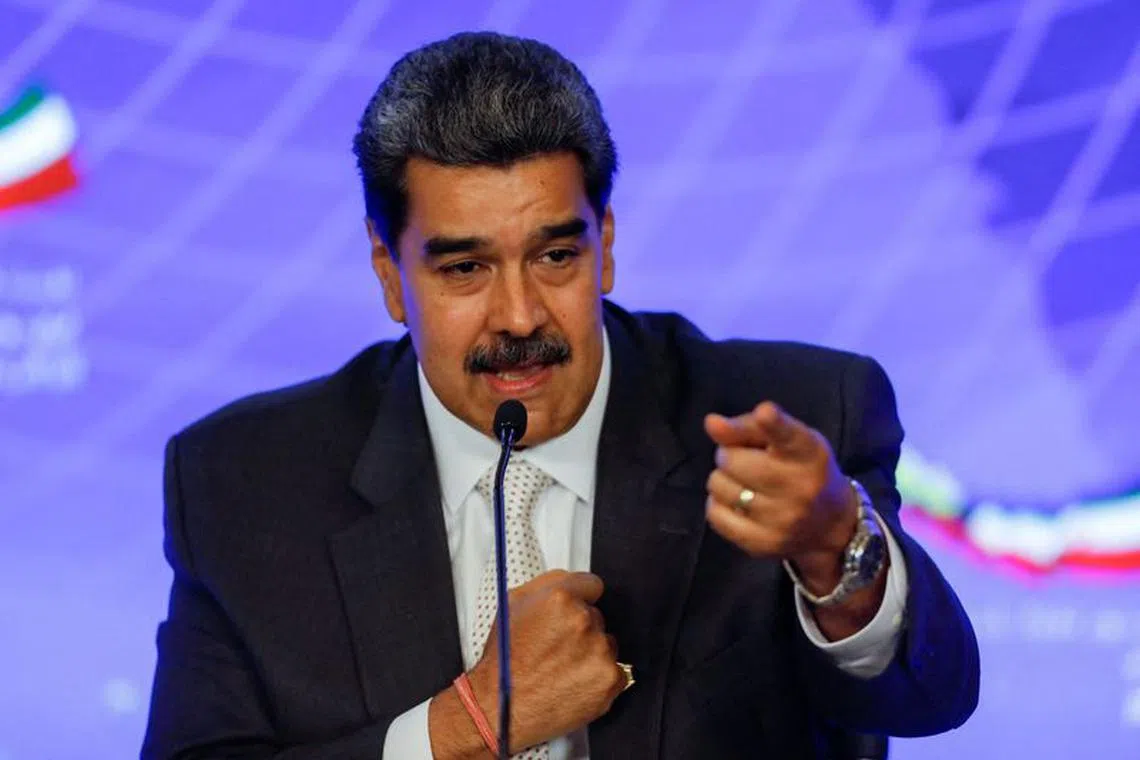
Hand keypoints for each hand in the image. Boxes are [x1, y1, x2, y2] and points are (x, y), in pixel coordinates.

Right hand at [468, 570, 625, 752]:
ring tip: (562, 668)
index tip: (577, 608)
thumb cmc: (504, 662)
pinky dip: (598, 678)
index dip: (581, 598)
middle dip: (581, 629)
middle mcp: (583, 622)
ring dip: (591, 653)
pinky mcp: (609, 680)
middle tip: (556, 647)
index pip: (592, 584)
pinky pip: (615, 671)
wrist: (500, 709)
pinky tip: (574, 683)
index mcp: (560, 599)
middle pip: (597, 616)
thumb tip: (570, 579)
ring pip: (606, 644)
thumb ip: (547, 584)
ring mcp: (599, 651)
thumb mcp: (512, 606)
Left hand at [703, 401, 857, 591]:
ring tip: (744, 482)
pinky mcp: (762, 544)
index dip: (774, 424)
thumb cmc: (801, 468)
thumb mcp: (788, 439)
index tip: (765, 413)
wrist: (830, 524)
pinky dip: (718, 504)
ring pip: (718, 485)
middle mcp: (799, 488)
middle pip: (732, 460)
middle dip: (729, 455)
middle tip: (746, 461)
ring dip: (723, 479)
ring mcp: (781, 520)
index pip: (788, 436)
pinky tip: (737, 503)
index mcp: (808, 453)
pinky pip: (715, 515)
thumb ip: (749, 426)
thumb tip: (711, 423)